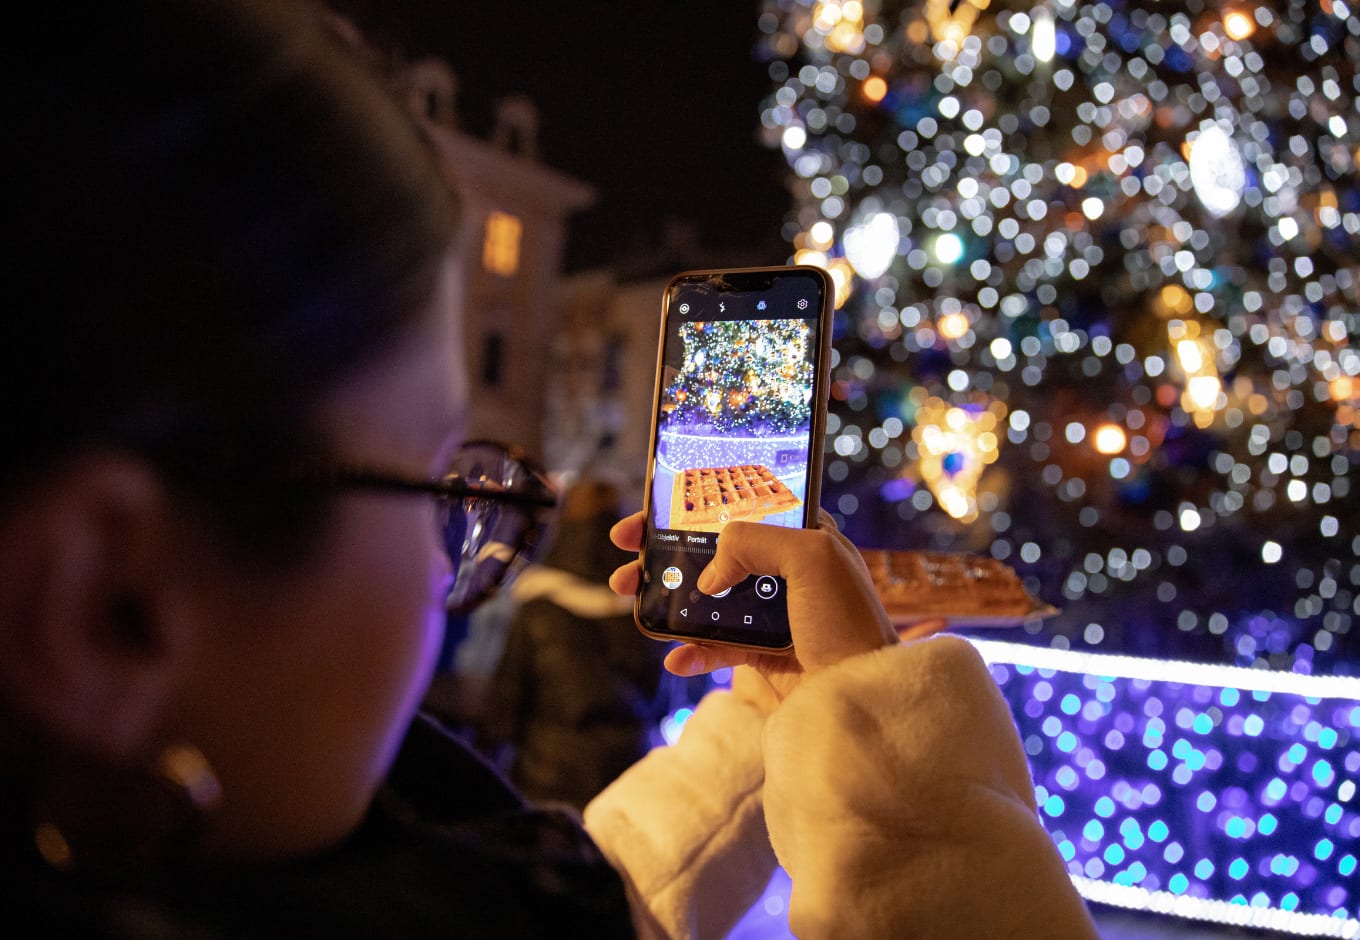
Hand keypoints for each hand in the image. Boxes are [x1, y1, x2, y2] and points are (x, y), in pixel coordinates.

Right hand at [609, 510, 897, 700]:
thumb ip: (752, 542)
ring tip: (630, 600)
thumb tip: (710, 573)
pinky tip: (676, 658)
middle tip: (626, 553)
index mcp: (805, 537)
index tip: (652, 509)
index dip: (695, 505)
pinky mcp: (764, 656)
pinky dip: (691, 652)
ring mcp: (773, 615)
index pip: (742, 507)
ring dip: (666, 599)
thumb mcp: (811, 557)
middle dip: (664, 551)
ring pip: (706, 598)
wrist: (865, 698)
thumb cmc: (850, 623)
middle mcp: (787, 572)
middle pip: (712, 551)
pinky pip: (715, 648)